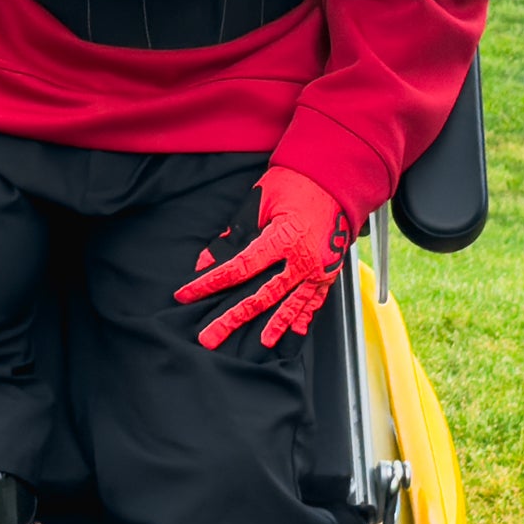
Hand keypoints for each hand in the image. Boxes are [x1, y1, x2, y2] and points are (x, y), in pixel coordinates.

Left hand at [177, 166, 353, 347]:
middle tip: (210, 337)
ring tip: (258, 344)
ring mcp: (319, 269)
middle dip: (232, 318)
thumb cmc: (296, 183)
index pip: (238, 268)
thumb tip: (206, 260)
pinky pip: (315, 300)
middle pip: (260, 297)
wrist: (337, 178)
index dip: (209, 283)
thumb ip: (234, 233)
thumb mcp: (259, 201)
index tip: (186, 294)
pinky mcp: (330, 271)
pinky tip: (294, 332)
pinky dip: (304, 317)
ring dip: (272, 326)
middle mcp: (302, 260)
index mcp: (282, 239)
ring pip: (290, 305)